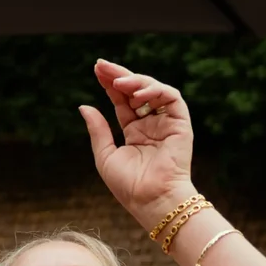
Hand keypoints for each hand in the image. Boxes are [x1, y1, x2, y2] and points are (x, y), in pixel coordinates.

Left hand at [79, 62, 196, 231]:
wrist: (151, 200)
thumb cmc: (129, 185)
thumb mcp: (105, 155)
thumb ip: (98, 130)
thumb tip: (84, 106)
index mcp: (135, 131)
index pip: (122, 101)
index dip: (110, 85)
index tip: (96, 70)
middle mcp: (151, 124)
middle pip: (136, 91)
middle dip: (119, 75)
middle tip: (102, 65)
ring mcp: (167, 122)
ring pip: (154, 90)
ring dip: (136, 81)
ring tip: (118, 83)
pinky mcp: (181, 123)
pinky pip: (171, 97)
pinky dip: (154, 90)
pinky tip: (136, 94)